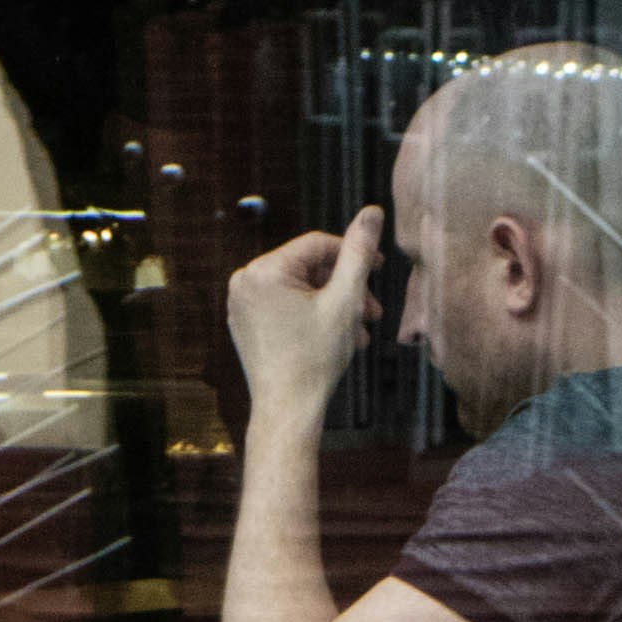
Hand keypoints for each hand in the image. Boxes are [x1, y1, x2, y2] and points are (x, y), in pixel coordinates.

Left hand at [228, 202, 382, 428]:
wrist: (287, 410)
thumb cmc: (315, 359)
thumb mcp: (345, 301)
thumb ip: (359, 253)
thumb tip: (372, 211)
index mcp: (264, 270)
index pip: (318, 246)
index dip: (354, 255)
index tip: (380, 269)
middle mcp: (244, 281)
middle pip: (309, 269)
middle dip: (345, 290)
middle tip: (375, 313)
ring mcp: (241, 303)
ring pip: (300, 290)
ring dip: (333, 306)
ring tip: (359, 333)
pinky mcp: (245, 323)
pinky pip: (284, 306)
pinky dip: (311, 316)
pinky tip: (337, 337)